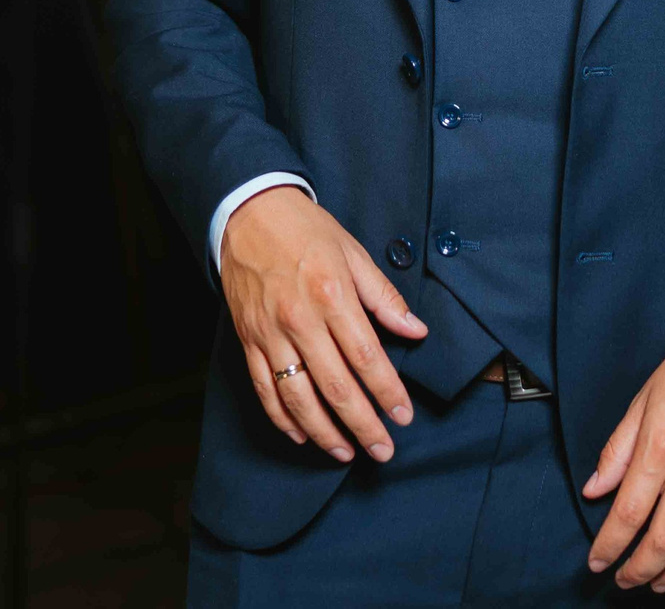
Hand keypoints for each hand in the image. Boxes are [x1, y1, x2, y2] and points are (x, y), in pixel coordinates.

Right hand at [218, 185, 427, 463]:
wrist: (248, 212)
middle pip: (336, 387)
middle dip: (363, 425)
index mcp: (333, 296)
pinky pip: (265, 389)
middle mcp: (300, 320)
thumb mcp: (353, 253)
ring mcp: (270, 334)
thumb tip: (416, 330)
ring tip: (346, 452)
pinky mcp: (248, 340)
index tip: (403, 416)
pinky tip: (302, 434)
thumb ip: (384, 298)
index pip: (367, 357)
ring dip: (324, 432)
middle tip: (383, 450)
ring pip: (298, 398)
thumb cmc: (305, 230)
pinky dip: (283, 418)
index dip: (387, 392)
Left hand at [584, 332, 664, 590]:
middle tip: (625, 579)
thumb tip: (595, 488)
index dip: (609, 546)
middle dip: (639, 570)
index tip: (598, 561)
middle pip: (664, 541)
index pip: (628, 514)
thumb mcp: (641, 402)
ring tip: (659, 583)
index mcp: (659, 450)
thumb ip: (617, 450)